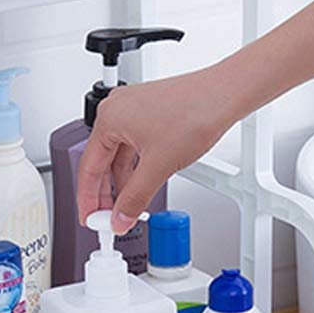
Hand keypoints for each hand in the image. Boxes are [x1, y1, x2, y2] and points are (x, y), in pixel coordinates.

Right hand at [75, 66, 234, 234]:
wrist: (225, 94)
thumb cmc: (195, 112)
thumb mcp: (159, 166)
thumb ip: (135, 198)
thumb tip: (120, 217)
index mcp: (109, 118)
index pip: (88, 167)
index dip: (88, 199)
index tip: (91, 218)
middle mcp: (117, 110)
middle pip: (101, 161)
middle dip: (105, 193)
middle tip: (108, 217)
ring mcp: (133, 109)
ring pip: (119, 154)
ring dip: (122, 182)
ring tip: (128, 205)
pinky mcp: (149, 112)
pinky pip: (133, 145)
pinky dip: (135, 167)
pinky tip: (141, 183)